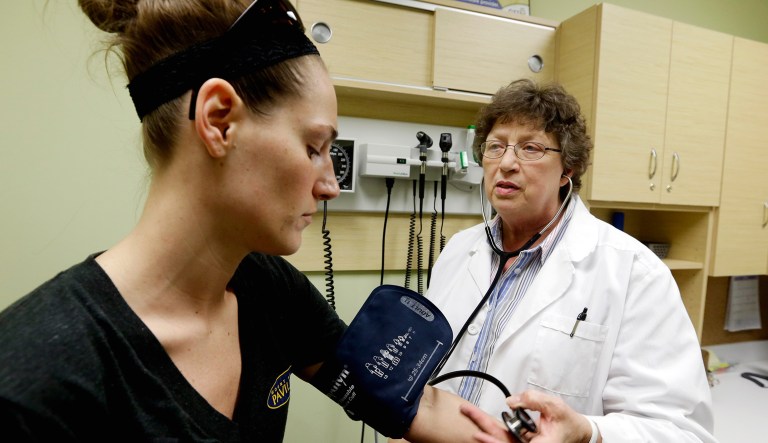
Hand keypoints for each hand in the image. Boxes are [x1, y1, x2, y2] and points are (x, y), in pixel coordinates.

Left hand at [460, 390, 596, 442]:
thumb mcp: (554, 406)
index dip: (493, 441)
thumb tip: (510, 401)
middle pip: (502, 441)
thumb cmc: (569, 422)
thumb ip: (533, 400)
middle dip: (483, 429)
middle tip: (467, 411)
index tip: (479, 433)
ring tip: (469, 412)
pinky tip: (481, 420)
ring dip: (486, 428)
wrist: (578, 432)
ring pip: (502, 440)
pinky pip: (506, 438)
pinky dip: (494, 430)